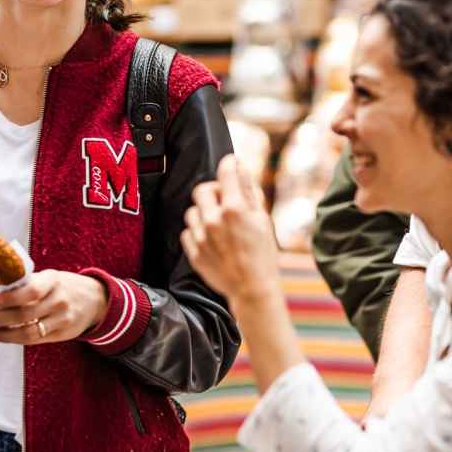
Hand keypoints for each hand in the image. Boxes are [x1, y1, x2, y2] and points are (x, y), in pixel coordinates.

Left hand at [0, 270, 108, 343]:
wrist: (95, 300)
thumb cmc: (62, 286)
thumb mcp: (49, 277)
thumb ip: (27, 283)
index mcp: (53, 281)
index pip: (32, 290)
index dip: (12, 297)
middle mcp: (59, 301)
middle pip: (26, 314)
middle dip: (2, 318)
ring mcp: (63, 319)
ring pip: (30, 332)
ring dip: (7, 334)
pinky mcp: (63, 335)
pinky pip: (36, 340)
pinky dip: (17, 340)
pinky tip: (6, 336)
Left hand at [182, 154, 280, 310]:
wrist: (252, 289)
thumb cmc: (263, 254)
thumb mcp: (262, 220)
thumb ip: (249, 192)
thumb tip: (240, 168)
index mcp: (234, 209)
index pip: (226, 173)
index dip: (229, 163)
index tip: (231, 163)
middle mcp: (213, 219)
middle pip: (202, 189)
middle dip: (213, 190)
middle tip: (224, 199)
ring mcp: (201, 236)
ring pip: (193, 211)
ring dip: (204, 213)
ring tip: (219, 225)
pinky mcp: (193, 251)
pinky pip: (188, 232)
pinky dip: (198, 232)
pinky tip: (213, 240)